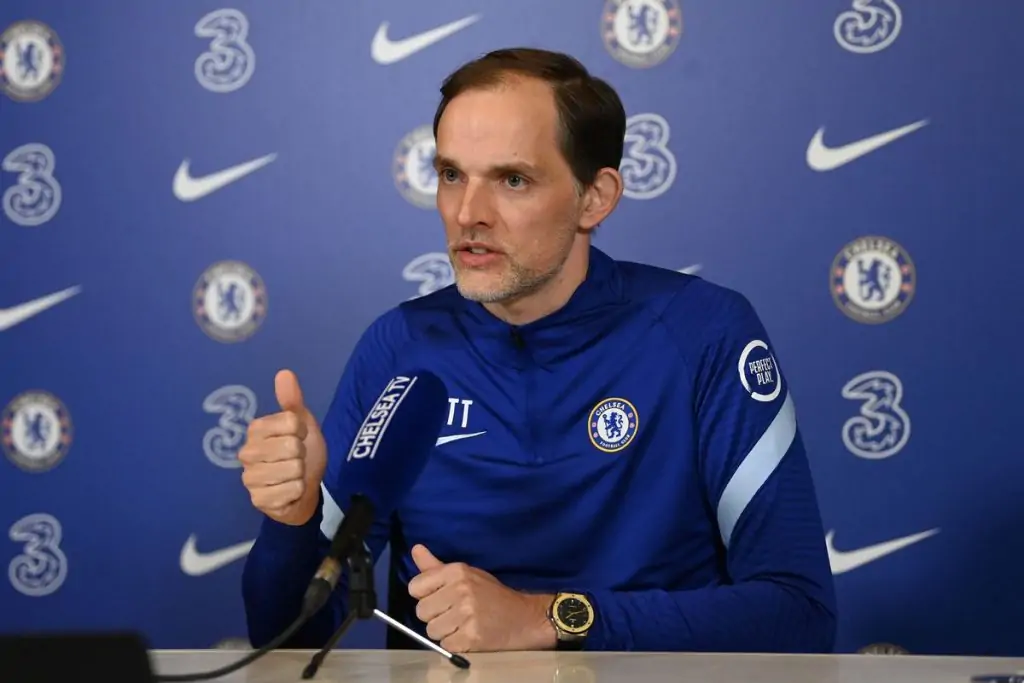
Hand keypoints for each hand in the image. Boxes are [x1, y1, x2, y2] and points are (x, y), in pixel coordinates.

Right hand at [238, 369, 326, 524]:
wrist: (303, 491)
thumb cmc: (301, 454)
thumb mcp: (303, 424)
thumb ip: (292, 401)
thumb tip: (284, 372)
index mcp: (256, 430)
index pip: (291, 422)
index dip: (302, 431)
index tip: (298, 438)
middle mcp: (247, 452)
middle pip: (292, 446)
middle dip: (301, 455)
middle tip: (296, 460)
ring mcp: (250, 478)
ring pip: (292, 469)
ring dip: (299, 474)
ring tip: (291, 475)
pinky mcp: (258, 500)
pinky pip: (290, 490)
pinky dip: (296, 491)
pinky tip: (288, 491)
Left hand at [407, 544, 556, 652]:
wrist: (525, 617)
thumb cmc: (492, 595)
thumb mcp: (466, 574)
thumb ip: (436, 567)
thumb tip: (415, 549)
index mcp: (457, 571)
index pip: (415, 587)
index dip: (424, 596)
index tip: (439, 598)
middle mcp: (460, 590)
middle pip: (421, 611)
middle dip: (434, 616)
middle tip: (454, 614)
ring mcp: (466, 614)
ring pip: (431, 630)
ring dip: (444, 632)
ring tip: (462, 625)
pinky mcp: (471, 636)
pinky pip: (445, 645)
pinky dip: (455, 644)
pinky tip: (469, 635)